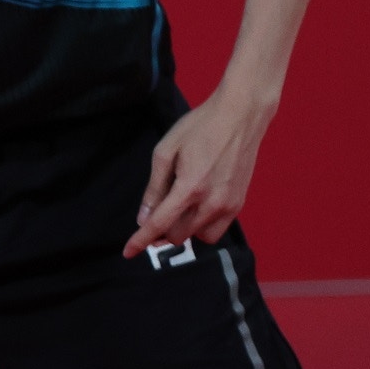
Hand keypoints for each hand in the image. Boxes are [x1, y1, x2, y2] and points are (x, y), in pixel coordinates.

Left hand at [124, 90, 275, 259]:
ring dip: (184, 229)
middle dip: (162, 231)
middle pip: (178, 235)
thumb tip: (144, 217)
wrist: (240, 116)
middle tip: (156, 214)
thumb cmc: (200, 127)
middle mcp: (211, 202)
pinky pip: (216, 230)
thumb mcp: (166, 151)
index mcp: (190, 187)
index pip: (160, 224)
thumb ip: (154, 188)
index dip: (141, 240)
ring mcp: (228, 205)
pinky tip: (198, 206)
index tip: (128, 252)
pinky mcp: (239, 204)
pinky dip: (202, 225)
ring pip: (198, 237)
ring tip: (180, 207)